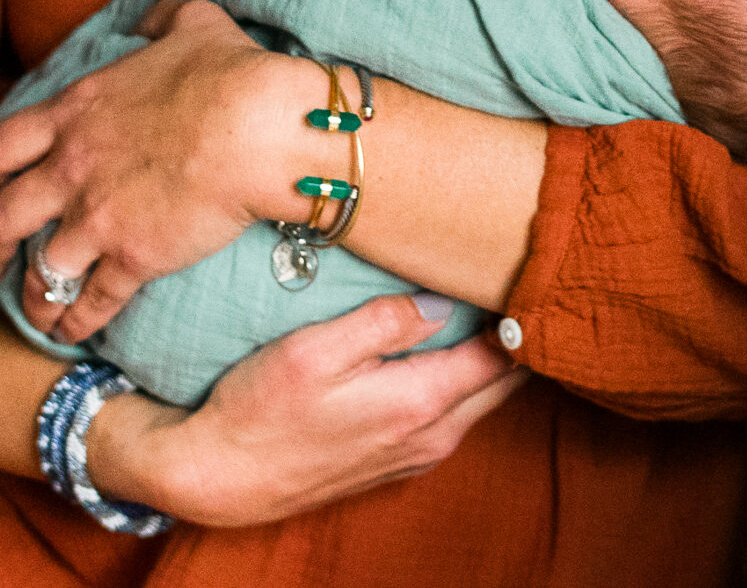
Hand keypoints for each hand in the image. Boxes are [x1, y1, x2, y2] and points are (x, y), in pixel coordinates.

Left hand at [0, 0, 314, 340]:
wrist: (255, 129)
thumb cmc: (227, 73)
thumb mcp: (191, 25)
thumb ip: (161, 21)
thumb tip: (154, 19)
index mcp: (75, 112)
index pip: (2, 145)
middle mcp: (70, 169)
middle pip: (3, 217)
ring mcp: (96, 219)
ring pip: (41, 269)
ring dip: (31, 295)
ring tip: (31, 313)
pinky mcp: (131, 259)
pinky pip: (90, 302)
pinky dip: (75, 322)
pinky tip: (70, 336)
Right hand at [104, 293, 531, 526]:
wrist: (220, 476)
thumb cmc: (260, 409)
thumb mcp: (315, 350)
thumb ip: (384, 322)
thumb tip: (442, 300)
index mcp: (420, 404)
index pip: (502, 356)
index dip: (519, 313)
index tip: (526, 270)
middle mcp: (431, 437)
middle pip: (502, 383)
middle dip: (514, 336)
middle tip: (517, 281)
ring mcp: (416, 454)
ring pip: (479, 402)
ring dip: (490, 361)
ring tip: (487, 307)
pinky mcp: (397, 462)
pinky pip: (452, 417)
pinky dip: (463, 384)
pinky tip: (447, 350)